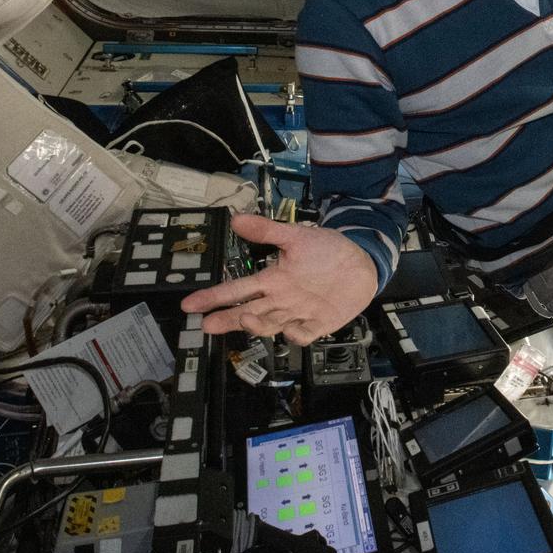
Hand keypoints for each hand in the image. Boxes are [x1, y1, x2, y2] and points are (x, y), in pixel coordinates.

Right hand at [180, 214, 378, 342]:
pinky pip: (303, 334)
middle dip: (227, 319)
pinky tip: (289, 329)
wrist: (361, 262)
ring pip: (270, 325)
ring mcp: (298, 313)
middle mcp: (281, 299)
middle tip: (207, 325)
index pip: (237, 290)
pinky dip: (295, 333)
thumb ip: (267, 230)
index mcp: (273, 279)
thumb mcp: (296, 236)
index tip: (191, 304)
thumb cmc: (327, 250)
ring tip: (245, 319)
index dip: (214, 297)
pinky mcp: (318, 324)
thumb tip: (237, 219)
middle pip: (247, 313)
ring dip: (257, 325)